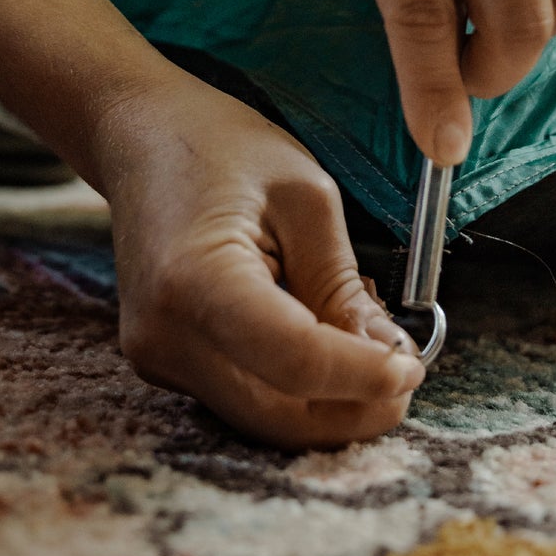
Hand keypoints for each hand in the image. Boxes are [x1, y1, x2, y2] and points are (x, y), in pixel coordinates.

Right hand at [98, 68, 424, 449]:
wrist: (140, 136)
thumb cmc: (221, 147)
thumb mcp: (305, 197)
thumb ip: (343, 285)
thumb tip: (390, 355)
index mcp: (196, 282)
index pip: (295, 364)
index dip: (364, 377)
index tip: (415, 364)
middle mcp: (164, 336)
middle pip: (279, 415)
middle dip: (356, 407)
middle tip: (407, 368)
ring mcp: (157, 357)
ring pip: (264, 419)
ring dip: (330, 401)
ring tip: (365, 340)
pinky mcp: (164, 363)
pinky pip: (244, 396)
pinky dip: (296, 386)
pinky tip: (320, 335)